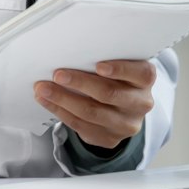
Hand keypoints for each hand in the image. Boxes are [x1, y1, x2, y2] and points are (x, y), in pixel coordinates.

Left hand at [34, 59, 155, 150]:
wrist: (123, 109)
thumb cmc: (117, 79)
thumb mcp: (119, 66)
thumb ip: (104, 58)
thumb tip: (71, 49)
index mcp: (145, 80)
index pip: (140, 73)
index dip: (120, 69)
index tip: (98, 66)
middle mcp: (140, 103)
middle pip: (109, 94)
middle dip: (79, 83)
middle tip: (57, 74)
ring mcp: (126, 124)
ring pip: (91, 112)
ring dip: (63, 99)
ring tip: (43, 88)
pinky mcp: (109, 138)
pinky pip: (81, 125)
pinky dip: (60, 111)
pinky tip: (47, 101)